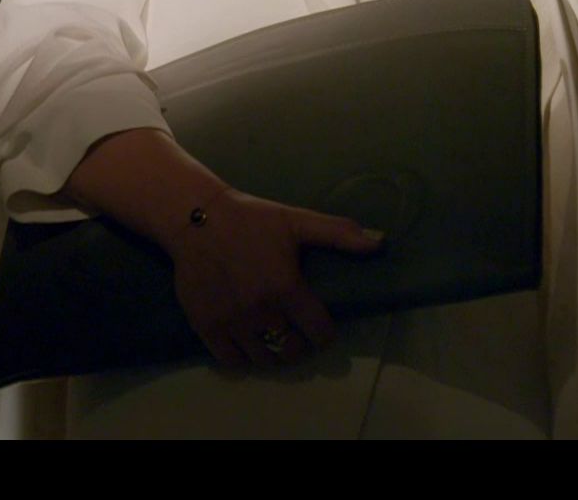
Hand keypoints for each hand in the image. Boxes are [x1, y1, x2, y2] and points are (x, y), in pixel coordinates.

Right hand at [160, 188, 384, 368]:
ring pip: (263, 359)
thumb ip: (339, 233)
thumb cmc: (251, 218)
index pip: (318, 332)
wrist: (196, 217)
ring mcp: (232, 321)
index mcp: (286, 287)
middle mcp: (260, 310)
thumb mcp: (296, 220)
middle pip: (291, 351)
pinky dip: (242, 357)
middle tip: (296, 334)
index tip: (321, 328)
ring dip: (273, 354)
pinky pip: (231, 360)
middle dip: (299, 346)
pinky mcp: (206, 325)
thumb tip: (381, 242)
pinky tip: (246, 342)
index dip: (324, 333)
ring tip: (273, 339)